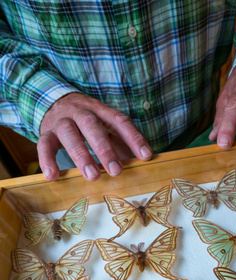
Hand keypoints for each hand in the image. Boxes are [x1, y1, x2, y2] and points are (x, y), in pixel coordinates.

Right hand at [38, 93, 152, 180]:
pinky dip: (47, 160)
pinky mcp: (46, 132)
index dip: (133, 137)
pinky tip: (53, 176)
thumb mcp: (105, 127)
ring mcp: (62, 121)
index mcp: (100, 110)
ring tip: (92, 176)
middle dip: (104, 149)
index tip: (146, 156)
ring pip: (69, 133)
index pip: (119, 120)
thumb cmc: (87, 123)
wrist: (55, 102)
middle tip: (116, 171)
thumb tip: (140, 164)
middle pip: (92, 125)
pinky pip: (44, 144)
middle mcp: (80, 112)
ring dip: (81, 155)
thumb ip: (120, 143)